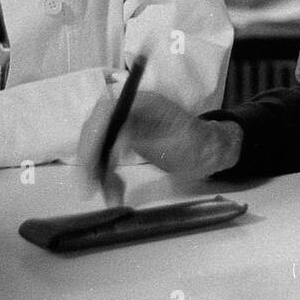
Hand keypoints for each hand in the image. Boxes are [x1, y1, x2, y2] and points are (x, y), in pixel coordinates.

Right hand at [78, 91, 242, 204]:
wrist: (209, 152)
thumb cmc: (197, 146)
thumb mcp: (173, 146)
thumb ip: (144, 141)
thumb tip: (115, 142)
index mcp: (144, 103)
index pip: (106, 111)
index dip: (93, 135)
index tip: (90, 162)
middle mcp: (130, 109)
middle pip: (96, 127)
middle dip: (90, 157)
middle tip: (89, 186)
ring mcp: (126, 123)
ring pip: (97, 144)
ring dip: (97, 171)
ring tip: (110, 196)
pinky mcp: (124, 139)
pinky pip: (105, 155)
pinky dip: (105, 174)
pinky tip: (115, 191)